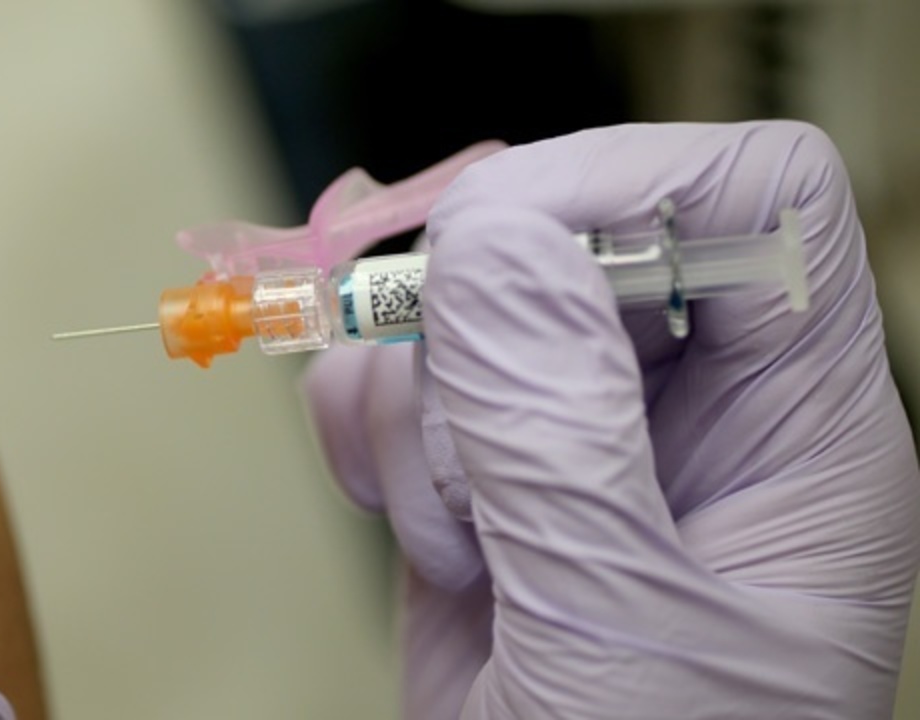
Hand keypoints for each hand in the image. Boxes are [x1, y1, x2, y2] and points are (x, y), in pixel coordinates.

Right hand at [304, 122, 919, 718]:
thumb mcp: (624, 633)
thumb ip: (564, 441)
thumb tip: (492, 245)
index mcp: (793, 430)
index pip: (754, 203)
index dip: (635, 180)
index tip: (503, 243)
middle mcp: (683, 413)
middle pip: (582, 231)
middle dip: (480, 290)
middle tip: (422, 370)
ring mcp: (569, 441)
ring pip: (465, 306)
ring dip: (417, 402)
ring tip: (451, 538)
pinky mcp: (474, 477)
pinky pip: (397, 381)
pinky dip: (365, 425)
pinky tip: (395, 515)